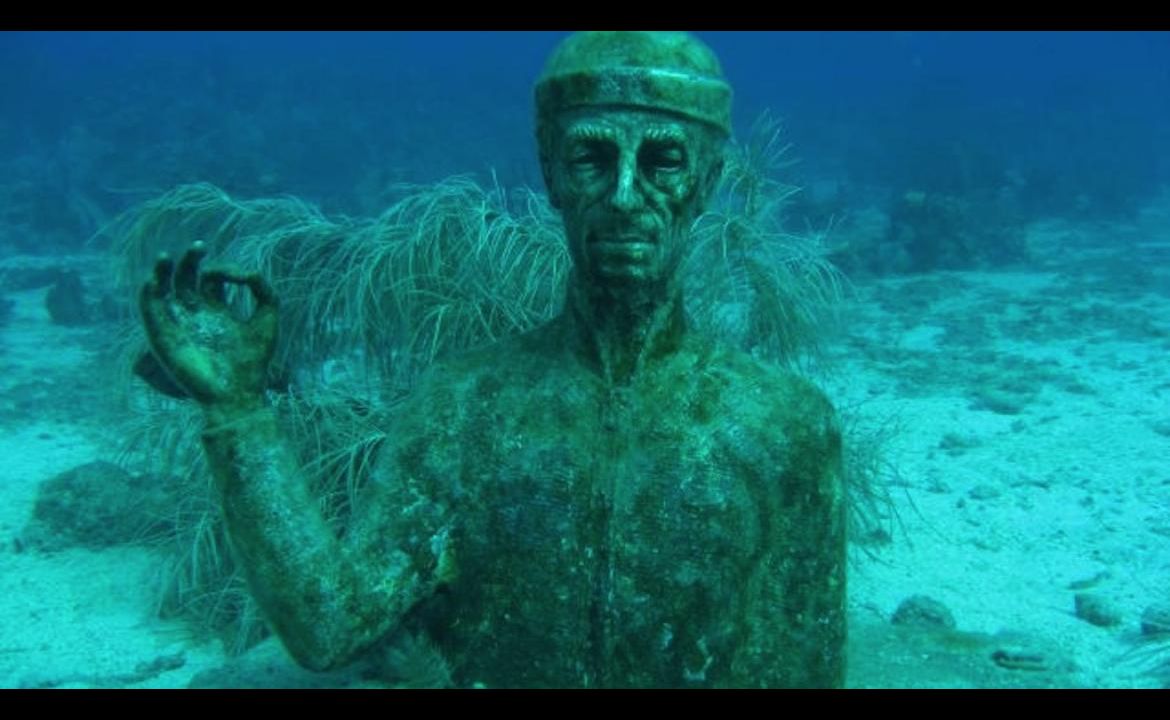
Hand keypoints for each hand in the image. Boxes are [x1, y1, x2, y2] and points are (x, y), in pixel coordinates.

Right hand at [139, 241, 277, 408]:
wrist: (237, 392)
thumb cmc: (254, 360)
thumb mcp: (266, 317)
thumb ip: (261, 288)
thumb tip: (243, 271)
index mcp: (219, 313)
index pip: (211, 281)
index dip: (221, 269)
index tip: (238, 275)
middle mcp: (196, 317)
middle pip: (185, 281)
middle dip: (190, 261)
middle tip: (199, 246)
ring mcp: (178, 326)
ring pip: (163, 292)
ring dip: (161, 272)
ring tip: (165, 256)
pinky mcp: (163, 338)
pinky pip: (150, 312)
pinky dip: (148, 294)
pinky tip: (154, 279)